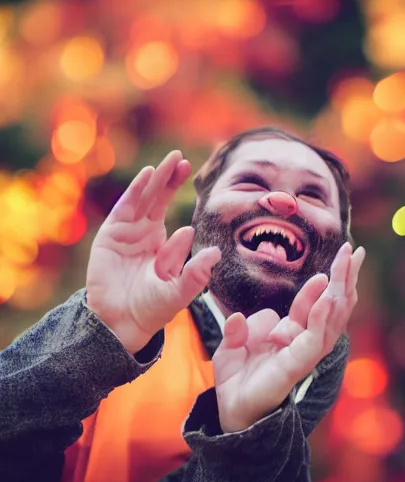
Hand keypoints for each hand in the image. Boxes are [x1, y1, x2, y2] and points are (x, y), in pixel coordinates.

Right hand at [86, 151, 220, 353]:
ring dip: (159, 178)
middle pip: (161, 202)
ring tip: (173, 159)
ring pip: (146, 199)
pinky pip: (126, 206)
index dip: (183, 236)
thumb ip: (196, 275)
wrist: (118, 321)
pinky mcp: (111, 233)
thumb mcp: (177, 293)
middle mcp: (148, 235)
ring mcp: (129, 232)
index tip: (188, 234)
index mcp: (165, 248)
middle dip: (173, 181)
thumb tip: (216, 252)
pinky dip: (137, 190)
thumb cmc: (150, 309)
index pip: (179, 231)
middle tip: (184, 161)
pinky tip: (150, 174)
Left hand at [213, 242, 364, 432]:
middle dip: (344, 279)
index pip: (313, 304)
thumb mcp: (232, 345)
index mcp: (291, 334)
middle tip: (356, 251)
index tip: (336, 259)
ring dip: (340, 290)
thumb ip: (240, 329)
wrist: (229, 409)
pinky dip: (321, 318)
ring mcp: (303, 354)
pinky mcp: (297, 366)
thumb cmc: (236, 377)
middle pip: (330, 307)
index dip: (324, 282)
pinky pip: (314, 340)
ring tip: (349, 264)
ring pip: (330, 320)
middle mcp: (303, 342)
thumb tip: (239, 318)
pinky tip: (328, 298)